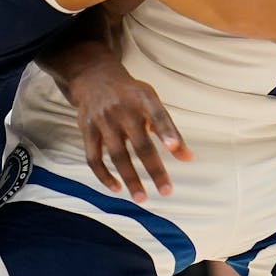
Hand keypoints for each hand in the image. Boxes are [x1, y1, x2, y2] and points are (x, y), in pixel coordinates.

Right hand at [67, 54, 192, 202]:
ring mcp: (103, 120)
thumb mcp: (151, 101)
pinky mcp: (87, 130)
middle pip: (140, 144)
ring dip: (130, 178)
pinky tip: (116, 188)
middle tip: (166, 191)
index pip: (158, 115)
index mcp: (143, 99)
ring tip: (142, 198)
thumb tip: (188, 158)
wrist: (94, 77)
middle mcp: (123, 109)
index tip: (175, 149)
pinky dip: (104, 175)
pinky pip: (94, 157)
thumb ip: (168, 129)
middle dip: (154, 169)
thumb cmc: (130, 94)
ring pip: (117, 155)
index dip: (167, 132)